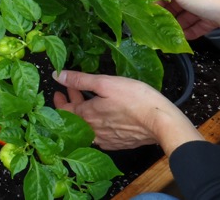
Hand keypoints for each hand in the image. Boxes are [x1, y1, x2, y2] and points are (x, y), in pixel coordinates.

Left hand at [52, 69, 200, 153]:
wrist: (162, 123)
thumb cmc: (135, 100)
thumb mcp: (105, 82)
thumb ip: (79, 80)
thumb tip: (56, 75)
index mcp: (86, 116)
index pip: (64, 111)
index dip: (59, 101)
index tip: (58, 92)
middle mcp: (93, 131)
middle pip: (75, 118)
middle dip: (71, 103)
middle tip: (69, 92)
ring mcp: (107, 139)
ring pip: (88, 127)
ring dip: (84, 113)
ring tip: (86, 101)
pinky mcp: (120, 143)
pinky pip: (101, 136)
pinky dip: (96, 124)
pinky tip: (102, 118)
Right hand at [155, 0, 219, 40]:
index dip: (154, 0)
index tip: (145, 10)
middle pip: (174, 6)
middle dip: (164, 15)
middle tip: (154, 24)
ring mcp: (201, 9)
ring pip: (184, 18)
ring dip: (176, 26)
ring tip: (167, 33)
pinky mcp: (209, 21)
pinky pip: (196, 28)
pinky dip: (189, 33)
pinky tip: (182, 38)